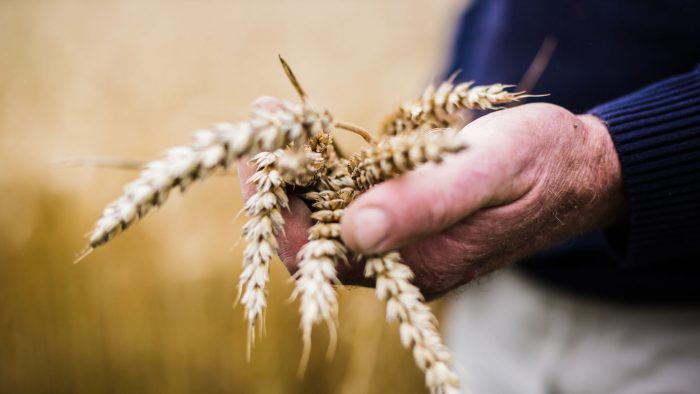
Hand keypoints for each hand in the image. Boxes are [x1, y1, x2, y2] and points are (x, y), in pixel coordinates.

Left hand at [239, 100, 625, 298]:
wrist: (578, 167)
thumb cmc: (539, 165)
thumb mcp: (485, 174)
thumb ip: (424, 204)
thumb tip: (353, 230)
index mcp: (413, 264)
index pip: (314, 253)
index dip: (274, 208)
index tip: (258, 154)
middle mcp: (399, 261)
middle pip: (310, 235)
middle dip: (278, 184)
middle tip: (262, 127)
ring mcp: (403, 240)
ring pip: (327, 215)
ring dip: (298, 171)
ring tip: (279, 121)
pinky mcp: (410, 215)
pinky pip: (352, 198)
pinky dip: (327, 166)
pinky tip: (315, 133)